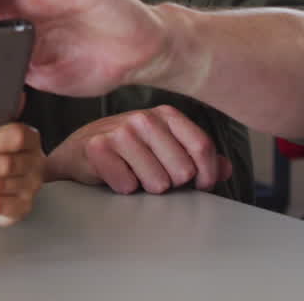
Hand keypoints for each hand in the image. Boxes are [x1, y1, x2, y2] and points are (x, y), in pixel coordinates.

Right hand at [45, 106, 231, 194]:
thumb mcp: (163, 148)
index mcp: (165, 114)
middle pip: (182, 171)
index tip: (200, 185)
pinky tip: (115, 176)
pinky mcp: (98, 147)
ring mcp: (120, 131)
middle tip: (154, 176)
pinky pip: (128, 186)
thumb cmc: (125, 151)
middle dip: (171, 184)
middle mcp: (144, 118)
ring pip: (157, 183)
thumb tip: (226, 168)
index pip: (202, 147)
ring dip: (146, 188)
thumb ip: (195, 156)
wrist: (77, 152)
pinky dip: (123, 188)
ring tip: (134, 175)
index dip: (206, 174)